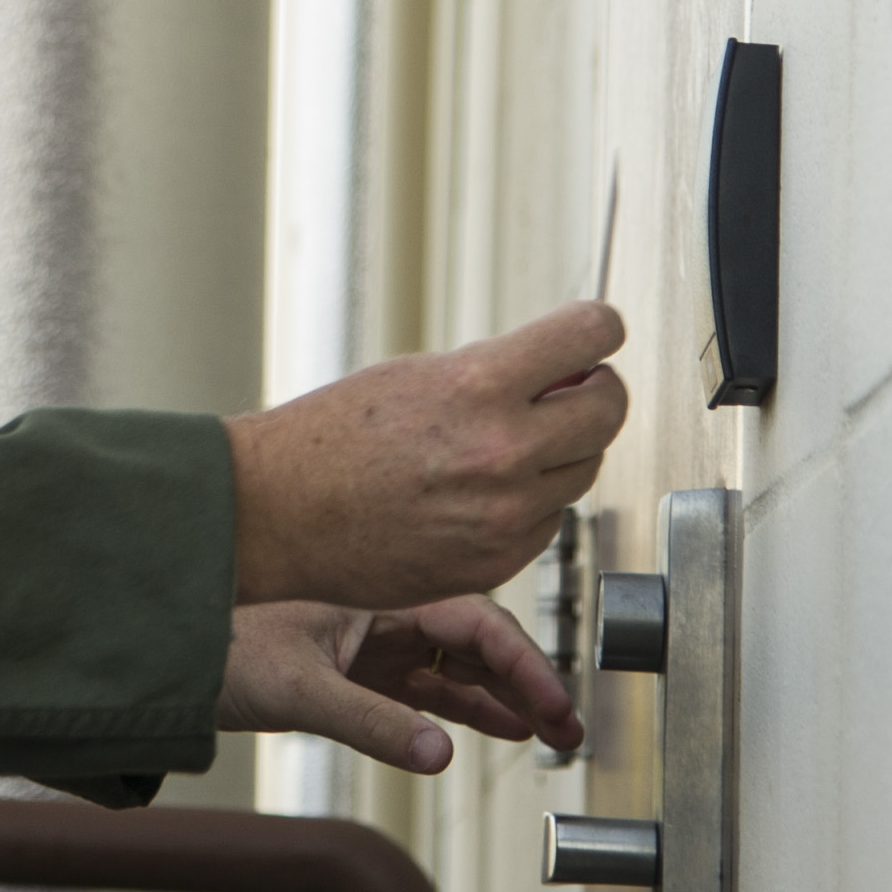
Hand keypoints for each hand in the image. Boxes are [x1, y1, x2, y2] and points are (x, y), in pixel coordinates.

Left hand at [215, 594, 582, 771]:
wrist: (166, 658)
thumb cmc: (217, 649)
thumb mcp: (297, 689)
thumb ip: (371, 723)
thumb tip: (440, 754)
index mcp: (376, 593)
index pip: (472, 619)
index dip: (521, 663)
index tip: (555, 704)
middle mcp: (381, 611)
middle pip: (475, 640)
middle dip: (527, 682)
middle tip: (570, 727)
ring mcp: (372, 642)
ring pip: (457, 664)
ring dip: (505, 697)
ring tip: (553, 732)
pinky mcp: (358, 672)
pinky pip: (429, 686)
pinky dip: (468, 706)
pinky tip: (503, 727)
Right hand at [225, 301, 628, 610]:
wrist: (281, 515)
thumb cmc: (331, 441)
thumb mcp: (416, 374)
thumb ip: (498, 371)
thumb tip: (566, 369)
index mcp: (479, 386)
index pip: (592, 334)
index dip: (599, 329)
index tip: (596, 333)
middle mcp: (504, 452)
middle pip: (609, 409)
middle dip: (593, 392)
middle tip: (567, 390)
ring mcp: (506, 515)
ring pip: (584, 469)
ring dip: (561, 451)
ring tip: (505, 445)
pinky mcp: (498, 562)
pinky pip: (550, 521)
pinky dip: (530, 504)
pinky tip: (482, 492)